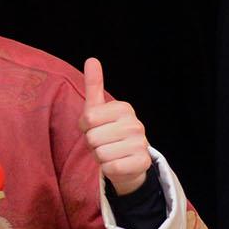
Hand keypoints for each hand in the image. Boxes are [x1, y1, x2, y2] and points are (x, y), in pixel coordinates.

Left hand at [82, 58, 152, 196]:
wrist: (128, 163)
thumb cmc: (108, 134)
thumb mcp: (98, 110)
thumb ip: (94, 86)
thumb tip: (91, 59)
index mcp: (123, 108)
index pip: (87, 119)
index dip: (86, 129)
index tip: (97, 129)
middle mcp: (135, 124)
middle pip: (92, 138)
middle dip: (93, 145)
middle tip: (104, 144)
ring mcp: (141, 143)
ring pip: (100, 153)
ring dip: (100, 157)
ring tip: (110, 153)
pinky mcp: (142, 162)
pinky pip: (111, 167)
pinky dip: (108, 169)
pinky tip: (117, 164)